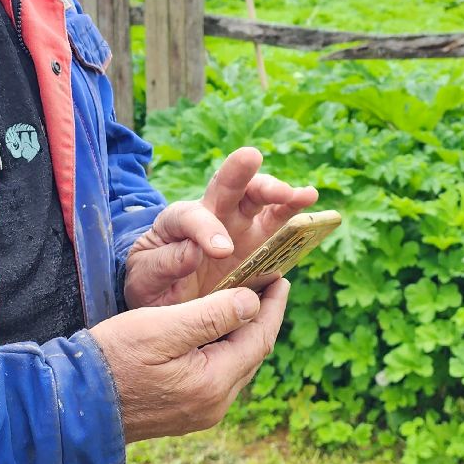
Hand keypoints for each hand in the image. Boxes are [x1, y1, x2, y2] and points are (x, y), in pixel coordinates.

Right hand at [89, 278, 289, 442]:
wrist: (75, 402)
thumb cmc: (113, 358)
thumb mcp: (161, 327)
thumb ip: (211, 315)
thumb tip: (253, 302)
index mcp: (213, 383)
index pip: (259, 339)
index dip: (272, 306)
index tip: (281, 278)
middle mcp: (214, 405)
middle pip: (252, 354)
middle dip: (262, 319)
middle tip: (267, 285)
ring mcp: (201, 413)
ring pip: (237, 366)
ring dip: (244, 334)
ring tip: (247, 302)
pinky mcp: (186, 413)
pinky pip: (219, 377)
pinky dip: (225, 350)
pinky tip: (218, 330)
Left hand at [123, 146, 316, 308]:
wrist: (165, 295)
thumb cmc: (150, 281)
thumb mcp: (145, 276)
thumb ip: (165, 263)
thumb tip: (195, 252)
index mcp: (178, 220)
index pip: (192, 216)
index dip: (206, 230)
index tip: (219, 250)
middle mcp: (212, 214)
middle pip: (229, 188)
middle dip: (245, 176)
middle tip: (259, 168)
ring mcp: (239, 228)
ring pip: (260, 202)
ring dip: (281, 195)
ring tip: (305, 194)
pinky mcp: (259, 245)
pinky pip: (282, 229)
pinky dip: (299, 221)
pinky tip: (318, 213)